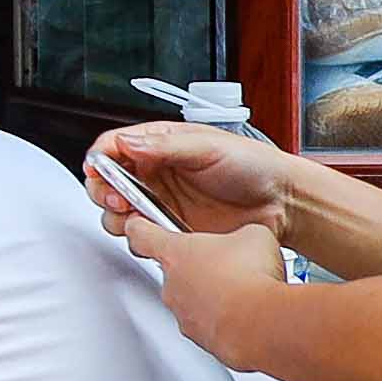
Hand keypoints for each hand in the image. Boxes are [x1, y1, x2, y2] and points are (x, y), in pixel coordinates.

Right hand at [80, 120, 291, 239]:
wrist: (281, 203)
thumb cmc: (253, 165)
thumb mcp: (208, 146)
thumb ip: (165, 145)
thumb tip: (127, 142)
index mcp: (161, 145)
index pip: (114, 147)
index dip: (101, 159)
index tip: (99, 170)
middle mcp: (156, 174)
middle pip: (108, 182)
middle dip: (104, 190)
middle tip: (119, 198)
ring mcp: (162, 204)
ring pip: (118, 212)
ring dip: (117, 217)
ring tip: (136, 217)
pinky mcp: (171, 231)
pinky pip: (141, 236)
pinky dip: (139, 238)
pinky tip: (154, 233)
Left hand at [88, 154, 298, 358]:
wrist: (260, 322)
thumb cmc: (250, 276)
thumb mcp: (252, 234)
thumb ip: (240, 233)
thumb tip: (249, 240)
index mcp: (175, 253)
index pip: (141, 235)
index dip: (139, 227)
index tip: (137, 224)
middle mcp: (172, 286)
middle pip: (172, 272)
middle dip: (194, 267)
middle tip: (221, 263)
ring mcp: (184, 316)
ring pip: (190, 301)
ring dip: (210, 295)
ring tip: (242, 290)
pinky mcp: (203, 340)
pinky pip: (209, 326)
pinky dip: (224, 320)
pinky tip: (248, 313)